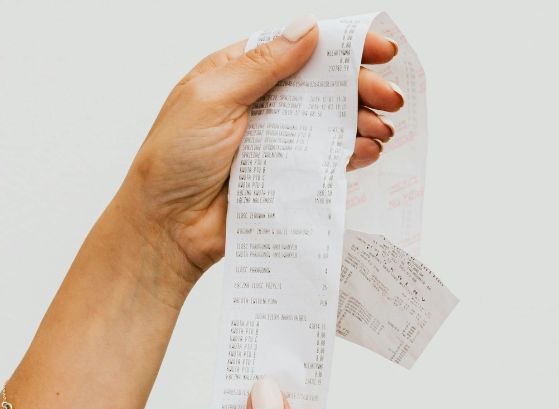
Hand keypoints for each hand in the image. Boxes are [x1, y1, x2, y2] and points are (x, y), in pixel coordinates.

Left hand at [110, 15, 404, 286]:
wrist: (167, 228)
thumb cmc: (173, 160)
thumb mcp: (212, 99)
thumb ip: (262, 65)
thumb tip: (306, 30)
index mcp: (239, 73)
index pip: (298, 48)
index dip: (341, 45)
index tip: (379, 50)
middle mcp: (262, 103)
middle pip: (323, 84)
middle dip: (362, 87)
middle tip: (391, 96)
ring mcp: (277, 141)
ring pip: (332, 121)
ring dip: (362, 121)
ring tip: (382, 128)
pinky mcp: (288, 176)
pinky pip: (329, 160)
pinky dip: (353, 154)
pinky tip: (367, 151)